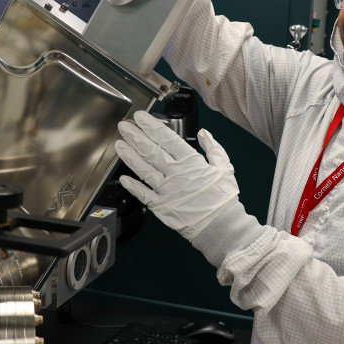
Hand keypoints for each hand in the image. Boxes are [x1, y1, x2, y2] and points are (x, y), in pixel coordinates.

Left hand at [115, 111, 238, 238]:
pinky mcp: (161, 206)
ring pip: (144, 170)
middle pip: (151, 151)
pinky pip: (144, 194)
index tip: (140, 118)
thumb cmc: (223, 198)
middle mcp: (175, 174)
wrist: (220, 225)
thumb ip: (213, 148)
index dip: (152, 127)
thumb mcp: (224, 168)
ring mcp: (166, 190)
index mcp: (191, 162)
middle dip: (135, 137)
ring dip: (130, 156)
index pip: (167, 139)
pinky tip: (123, 178)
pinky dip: (133, 187)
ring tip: (119, 145)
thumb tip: (204, 133)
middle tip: (123, 126)